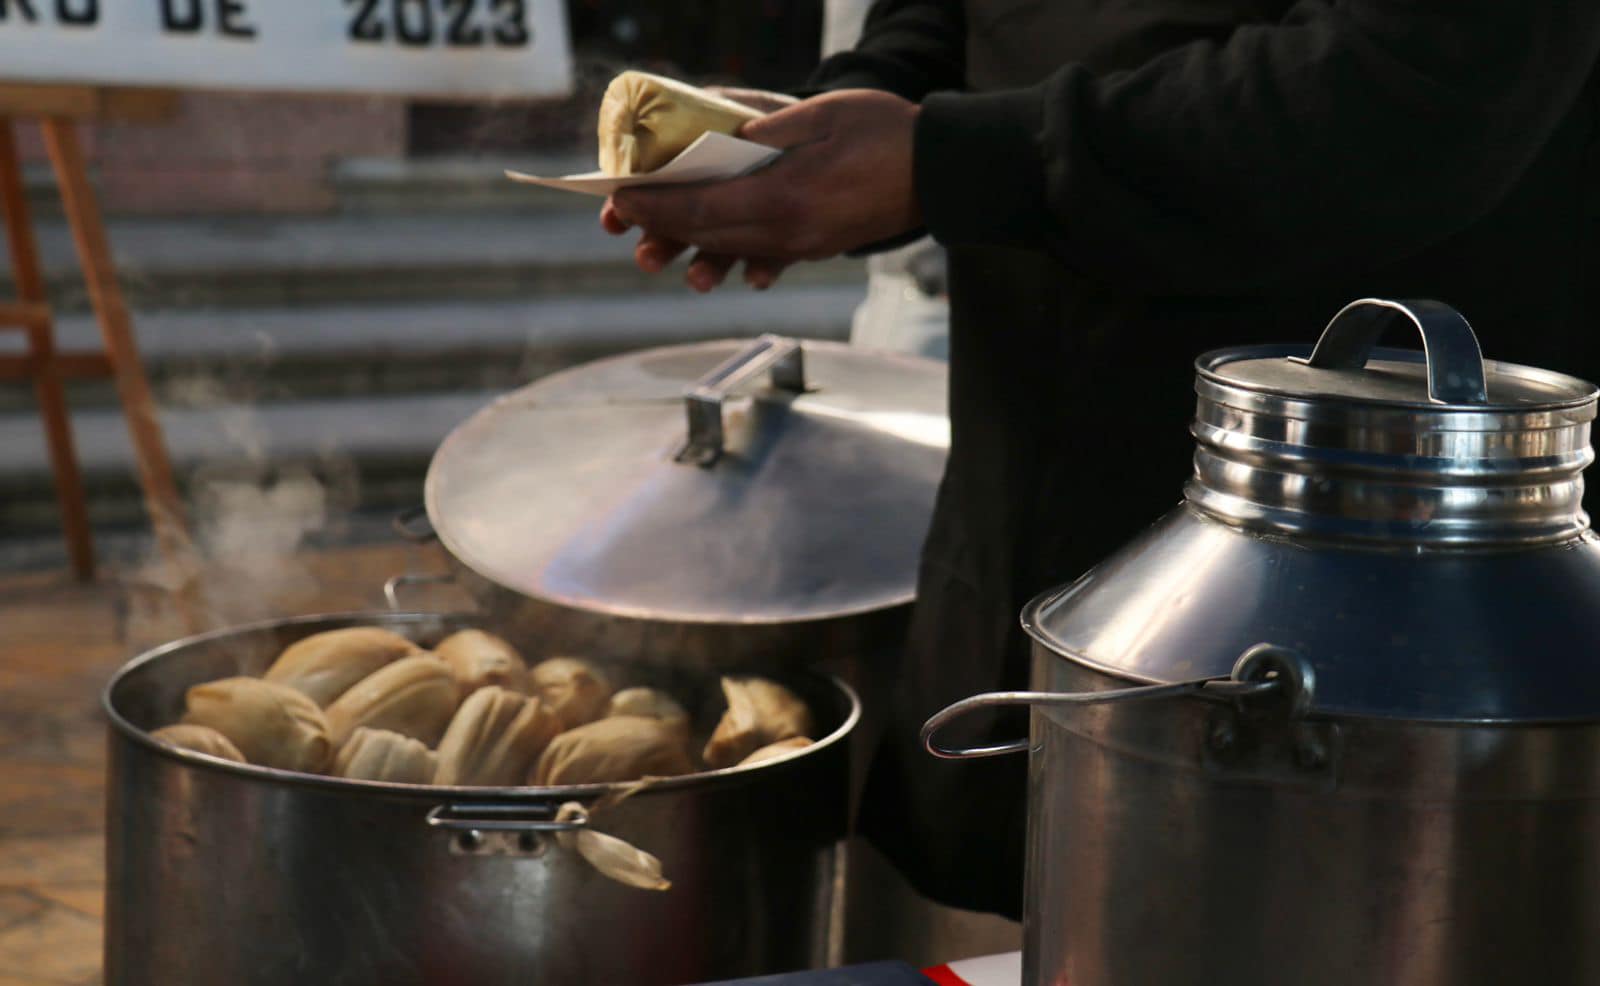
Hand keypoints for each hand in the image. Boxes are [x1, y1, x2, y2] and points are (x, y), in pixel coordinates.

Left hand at [601, 90, 920, 291]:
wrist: (942, 172)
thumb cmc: (887, 133)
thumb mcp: (823, 114)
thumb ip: (768, 128)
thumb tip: (720, 136)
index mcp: (785, 199)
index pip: (702, 210)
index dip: (655, 207)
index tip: (620, 199)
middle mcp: (789, 233)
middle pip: (708, 236)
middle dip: (660, 228)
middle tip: (622, 219)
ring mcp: (804, 245)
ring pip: (732, 252)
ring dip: (690, 248)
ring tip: (656, 245)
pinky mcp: (817, 247)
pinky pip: (764, 256)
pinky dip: (733, 254)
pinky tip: (714, 255)